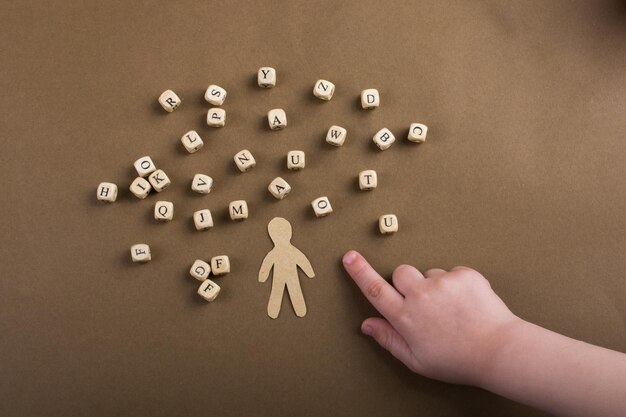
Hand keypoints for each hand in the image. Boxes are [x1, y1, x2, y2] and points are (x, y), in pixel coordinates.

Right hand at [342, 250, 522, 385]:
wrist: (498, 350)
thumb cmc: (456, 360)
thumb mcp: (416, 360)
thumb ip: (388, 339)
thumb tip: (366, 325)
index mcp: (405, 318)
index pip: (375, 289)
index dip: (360, 272)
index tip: (350, 256)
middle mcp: (420, 296)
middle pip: (401, 273)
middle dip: (407, 282)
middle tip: (424, 302)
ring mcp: (443, 283)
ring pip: (429, 273)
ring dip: (435, 286)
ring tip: (453, 309)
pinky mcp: (464, 275)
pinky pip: (452, 272)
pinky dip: (457, 284)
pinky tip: (467, 304)